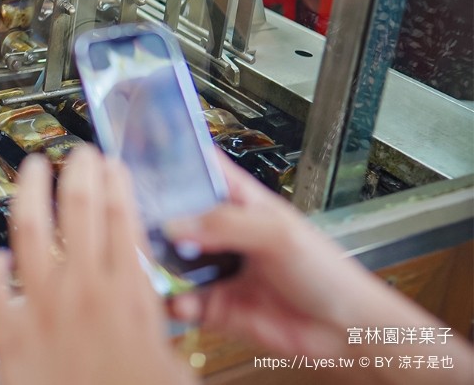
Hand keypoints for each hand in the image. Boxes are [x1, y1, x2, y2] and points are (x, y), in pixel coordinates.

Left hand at [0, 146, 195, 384]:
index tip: (114, 164)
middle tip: (78, 152)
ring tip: (33, 169)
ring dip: (31, 193)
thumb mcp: (175, 369)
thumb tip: (169, 320)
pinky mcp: (8, 335)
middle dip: (79, 173)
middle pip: (79, 212)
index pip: (123, 219)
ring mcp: (40, 309)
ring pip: (31, 232)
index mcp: (129, 298)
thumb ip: (166, 334)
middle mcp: (82, 293)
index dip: (117, 183)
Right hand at [166, 156, 473, 383]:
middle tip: (134, 217)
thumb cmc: (327, 271)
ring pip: (172, 258)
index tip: (140, 148)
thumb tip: (178, 222)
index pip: (201, 165)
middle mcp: (222, 230)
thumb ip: (225, 224)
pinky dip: (174, 300)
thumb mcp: (277, 233)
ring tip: (148, 262)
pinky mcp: (215, 304)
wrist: (345, 331)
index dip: (173, 155)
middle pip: (175, 213)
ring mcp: (217, 267)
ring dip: (158, 261)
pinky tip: (178, 300)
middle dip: (153, 215)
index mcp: (240, 199)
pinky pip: (182, 300)